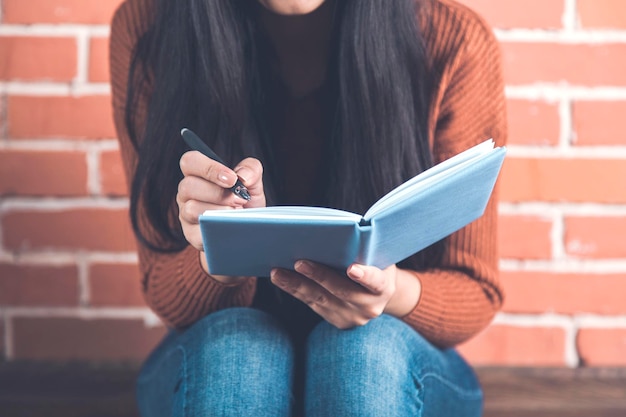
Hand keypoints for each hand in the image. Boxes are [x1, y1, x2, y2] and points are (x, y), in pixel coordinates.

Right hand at [177, 151, 264, 280]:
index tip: (232, 178)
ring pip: (190, 209)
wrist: (249, 230)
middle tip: (240, 199)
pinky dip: (215, 228)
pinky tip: (230, 226)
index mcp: (198, 174)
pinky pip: (196, 232)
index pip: (190, 162)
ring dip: (217, 211)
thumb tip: (243, 176)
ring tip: (236, 213)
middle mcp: (187, 193)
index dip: (209, 168)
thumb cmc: (246, 202)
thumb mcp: (253, 183)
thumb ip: (250, 169)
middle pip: (188, 186)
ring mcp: (186, 214)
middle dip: (218, 193)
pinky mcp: (191, 235)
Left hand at [271, 261, 417, 328]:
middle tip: (299, 263)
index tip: (351, 269)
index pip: (375, 281)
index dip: (365, 275)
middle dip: (319, 276)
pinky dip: (296, 290)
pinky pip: (313, 304)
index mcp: (384, 287)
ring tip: (278, 272)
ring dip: (296, 285)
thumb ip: (363, 250)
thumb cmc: (375, 264)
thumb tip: (335, 232)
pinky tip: (281, 279)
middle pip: (341, 291)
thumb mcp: (378, 256)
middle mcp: (369, 306)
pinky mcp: (337, 321)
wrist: (380, 294)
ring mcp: (352, 317)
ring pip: (321, 300)